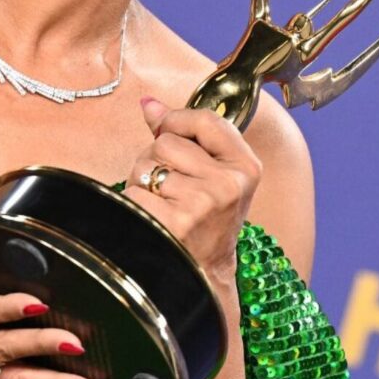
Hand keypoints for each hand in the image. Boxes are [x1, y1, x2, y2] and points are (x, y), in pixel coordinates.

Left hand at [122, 97, 262, 284]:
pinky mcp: (172, 223)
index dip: (177, 121)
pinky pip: (133, 192)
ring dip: (143, 182)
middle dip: (157, 159)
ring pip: (145, 166)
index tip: (170, 130)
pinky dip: (134, 203)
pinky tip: (153, 219)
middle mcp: (227, 185)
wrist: (203, 276)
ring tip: (162, 203)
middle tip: (171, 187)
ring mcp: (200, 205)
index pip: (205, 120)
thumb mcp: (212, 174)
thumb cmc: (206, 219)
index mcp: (245, 167)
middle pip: (165, 142)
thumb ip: (183, 133)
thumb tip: (148, 103)